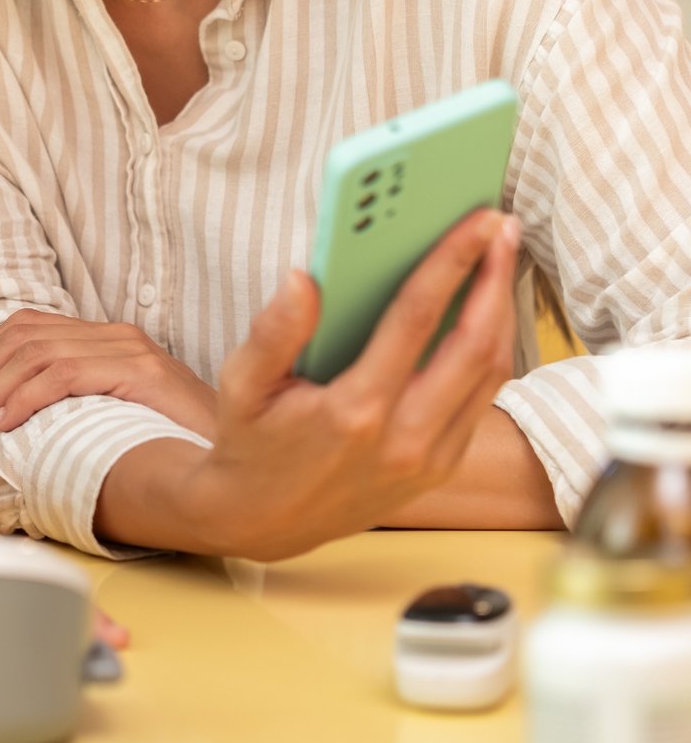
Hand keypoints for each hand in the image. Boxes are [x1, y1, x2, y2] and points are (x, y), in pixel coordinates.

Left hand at [0, 309, 216, 447]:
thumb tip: (5, 431)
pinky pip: (64, 373)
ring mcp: (128, 349)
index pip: (22, 331)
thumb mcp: (110, 421)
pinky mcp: (140, 371)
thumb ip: (70, 411)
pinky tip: (6, 423)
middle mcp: (114, 335)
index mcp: (103, 340)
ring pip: (34, 353)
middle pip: (19, 337)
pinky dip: (26, 396)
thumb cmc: (172, 450)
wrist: (242, 462)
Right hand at [177, 208, 520, 560]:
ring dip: (501, 310)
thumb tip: (304, 277)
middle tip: (501, 226)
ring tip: (501, 258)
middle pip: (473, 344)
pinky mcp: (441, 466)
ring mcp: (430, 458)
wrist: (266, 520)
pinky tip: (486, 309)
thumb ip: (273, 330)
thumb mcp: (241, 383)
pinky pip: (482, 398)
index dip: (451, 262)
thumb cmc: (252, 442)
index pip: (416, 320)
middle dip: (495, 277)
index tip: (475, 222)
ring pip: (490, 372)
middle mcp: (404, 438)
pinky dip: (492, 347)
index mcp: (354, 411)